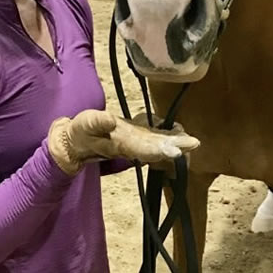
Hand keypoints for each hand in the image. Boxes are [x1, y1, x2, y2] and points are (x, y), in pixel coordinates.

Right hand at [47, 109, 199, 175]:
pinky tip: (179, 129)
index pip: (144, 149)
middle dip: (176, 147)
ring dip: (177, 143)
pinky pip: (157, 136)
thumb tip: (109, 119)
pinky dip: (169, 135)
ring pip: (160, 143)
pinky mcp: (138, 135)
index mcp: (122, 144)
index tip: (176, 152)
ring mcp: (137, 142)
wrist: (78, 141)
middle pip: (158, 148)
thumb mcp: (85, 125)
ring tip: (193, 141)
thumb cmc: (81, 132)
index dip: (160, 150)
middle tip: (195, 144)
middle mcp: (133, 146)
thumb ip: (96, 123)